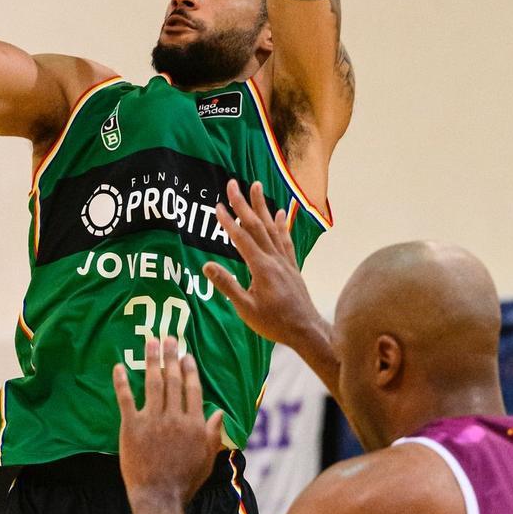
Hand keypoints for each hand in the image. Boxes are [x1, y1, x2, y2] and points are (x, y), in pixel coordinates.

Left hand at [115, 337, 223, 505]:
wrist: (159, 498)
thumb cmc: (186, 480)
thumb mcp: (208, 457)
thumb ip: (214, 433)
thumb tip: (221, 411)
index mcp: (194, 423)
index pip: (193, 389)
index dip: (189, 369)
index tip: (186, 354)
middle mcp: (174, 417)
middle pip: (173, 380)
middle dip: (171, 356)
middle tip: (168, 337)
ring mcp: (152, 420)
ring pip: (152, 383)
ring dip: (151, 360)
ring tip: (149, 342)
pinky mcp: (131, 427)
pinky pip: (125, 399)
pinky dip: (120, 381)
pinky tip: (117, 366)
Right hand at [204, 180, 320, 345]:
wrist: (305, 330)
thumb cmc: (274, 323)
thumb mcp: (245, 308)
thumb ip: (227, 285)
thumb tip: (207, 265)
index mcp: (261, 268)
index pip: (241, 239)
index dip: (228, 222)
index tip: (218, 205)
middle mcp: (274, 259)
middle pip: (256, 226)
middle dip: (243, 203)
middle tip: (233, 183)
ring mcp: (285, 261)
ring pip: (272, 228)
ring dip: (262, 206)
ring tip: (256, 185)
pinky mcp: (292, 267)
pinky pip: (286, 240)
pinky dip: (282, 225)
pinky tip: (281, 213)